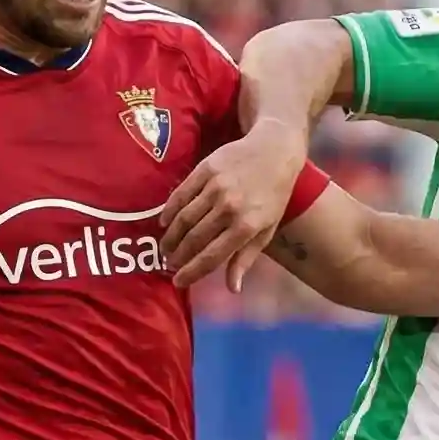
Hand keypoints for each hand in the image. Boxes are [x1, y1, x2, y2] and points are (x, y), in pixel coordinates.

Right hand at [161, 118, 307, 291]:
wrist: (274, 151)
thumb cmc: (274, 195)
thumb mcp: (267, 229)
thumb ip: (246, 258)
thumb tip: (232, 288)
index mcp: (247, 226)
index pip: (212, 256)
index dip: (192, 272)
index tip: (178, 281)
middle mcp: (230, 208)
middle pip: (195, 239)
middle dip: (178, 256)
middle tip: (169, 264)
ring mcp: (216, 187)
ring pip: (184, 218)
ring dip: (171, 237)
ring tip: (166, 248)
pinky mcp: (206, 169)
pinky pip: (181, 194)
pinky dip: (170, 211)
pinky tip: (164, 222)